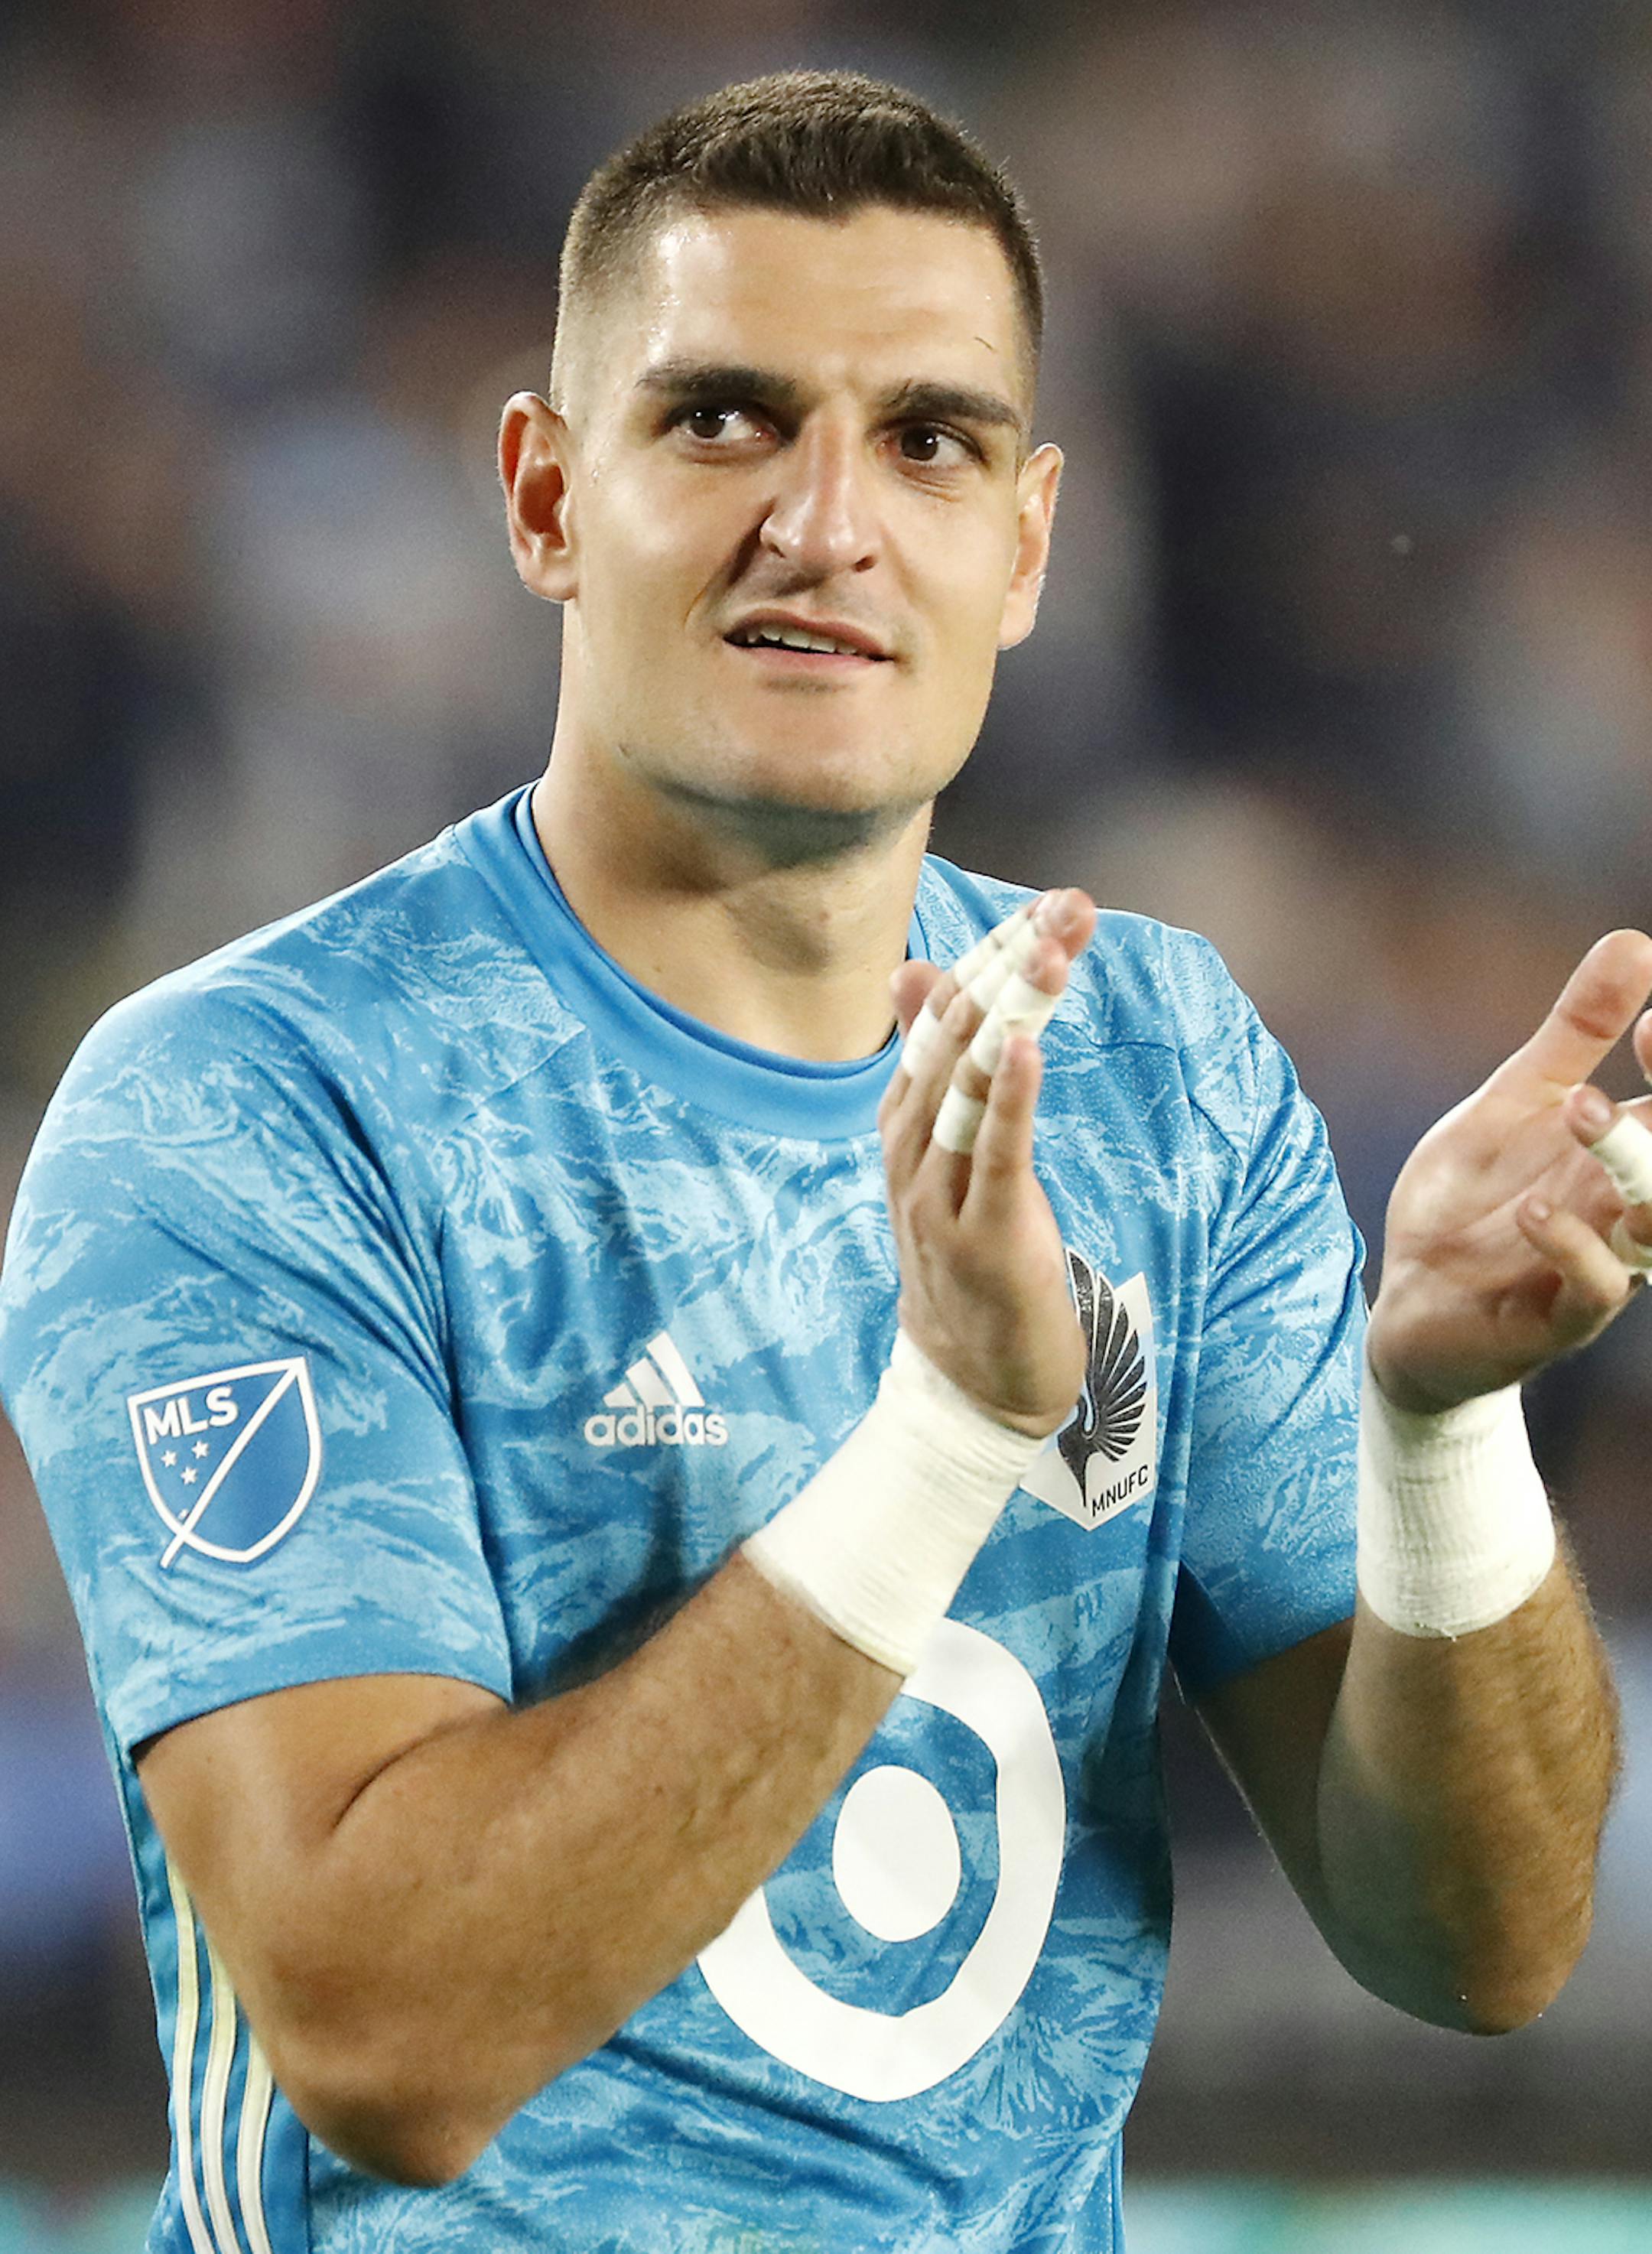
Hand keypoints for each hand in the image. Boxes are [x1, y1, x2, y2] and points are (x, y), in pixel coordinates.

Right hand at [877, 889, 1096, 1436]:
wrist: (972, 1389)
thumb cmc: (973, 1263)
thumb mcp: (955, 1159)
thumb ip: (941, 1071)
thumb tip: (915, 972)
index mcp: (904, 1130)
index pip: (939, 1022)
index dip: (991, 958)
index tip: (1048, 905)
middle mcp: (910, 1156)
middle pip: (952, 1042)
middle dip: (1009, 968)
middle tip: (1062, 907)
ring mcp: (938, 1200)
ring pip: (964, 1089)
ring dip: (1010, 1014)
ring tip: (1047, 953)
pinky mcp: (982, 1239)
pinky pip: (993, 1157)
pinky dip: (1006, 1098)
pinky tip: (1025, 1046)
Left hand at [1367, 928, 1651, 1411]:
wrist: (1409, 1306)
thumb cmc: (1474, 1204)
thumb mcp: (1513, 1103)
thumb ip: (1573, 1035)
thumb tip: (1636, 940)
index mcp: (1623, 1155)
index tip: (1650, 1021)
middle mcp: (1628, 1211)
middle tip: (1636, 1041)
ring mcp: (1598, 1267)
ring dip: (1628, 1164)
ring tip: (1580, 1108)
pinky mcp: (1553, 1319)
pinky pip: (1592, 1289)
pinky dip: (1573, 1246)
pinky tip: (1537, 1209)